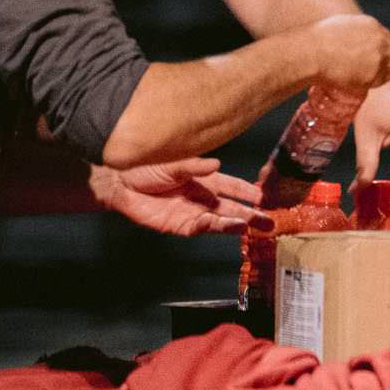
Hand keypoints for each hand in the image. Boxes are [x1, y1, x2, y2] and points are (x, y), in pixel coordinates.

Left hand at [89, 157, 261, 236]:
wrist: (121, 182)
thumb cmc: (146, 167)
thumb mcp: (174, 162)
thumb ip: (195, 166)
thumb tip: (216, 165)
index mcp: (205, 179)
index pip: (232, 186)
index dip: (247, 191)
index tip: (263, 196)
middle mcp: (202, 197)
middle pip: (231, 207)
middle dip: (251, 214)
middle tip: (269, 222)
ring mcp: (192, 212)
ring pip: (220, 220)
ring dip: (237, 223)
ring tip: (253, 226)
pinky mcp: (179, 225)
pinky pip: (200, 227)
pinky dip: (214, 226)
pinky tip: (226, 225)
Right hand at [308, 13, 389, 95]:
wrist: (310, 53)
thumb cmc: (315, 41)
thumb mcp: (339, 27)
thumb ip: (354, 33)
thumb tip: (354, 43)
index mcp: (371, 25)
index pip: (389, 41)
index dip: (384, 53)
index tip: (377, 61)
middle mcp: (380, 39)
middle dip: (388, 66)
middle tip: (375, 76)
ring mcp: (378, 57)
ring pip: (389, 71)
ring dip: (378, 77)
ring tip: (360, 80)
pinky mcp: (372, 73)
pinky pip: (376, 83)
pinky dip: (369, 85)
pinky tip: (355, 85)